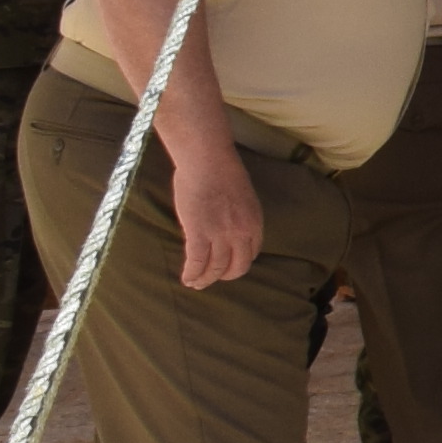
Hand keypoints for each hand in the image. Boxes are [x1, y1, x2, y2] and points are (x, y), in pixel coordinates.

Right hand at [170, 152, 269, 291]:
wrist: (207, 159)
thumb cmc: (221, 171)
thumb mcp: (242, 198)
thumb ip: (238, 217)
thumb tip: (227, 228)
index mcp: (255, 222)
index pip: (250, 253)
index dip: (238, 263)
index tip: (228, 266)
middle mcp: (242, 232)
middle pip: (237, 267)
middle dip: (223, 276)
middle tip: (212, 278)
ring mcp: (221, 234)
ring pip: (216, 268)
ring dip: (205, 279)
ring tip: (196, 283)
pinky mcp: (199, 233)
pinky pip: (197, 263)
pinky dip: (192, 274)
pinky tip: (187, 278)